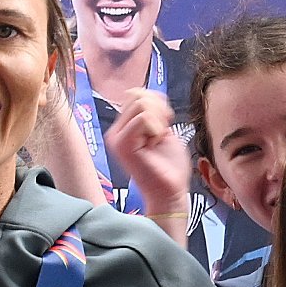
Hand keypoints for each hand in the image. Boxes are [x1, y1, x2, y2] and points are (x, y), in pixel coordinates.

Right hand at [106, 89, 193, 238]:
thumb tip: (149, 95)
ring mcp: (116, 138)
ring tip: (158, 140)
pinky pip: (143, 119)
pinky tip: (157, 143)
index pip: (136, 94)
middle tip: (162, 133)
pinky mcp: (122, 145)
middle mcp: (115, 132)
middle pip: (138, 96)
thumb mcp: (163, 131)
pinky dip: (158, 128)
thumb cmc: (169, 167)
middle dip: (159, 111)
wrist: (170, 192)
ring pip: (141, 104)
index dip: (157, 102)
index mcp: (124, 127)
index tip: (165, 122)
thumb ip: (155, 113)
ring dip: (159, 121)